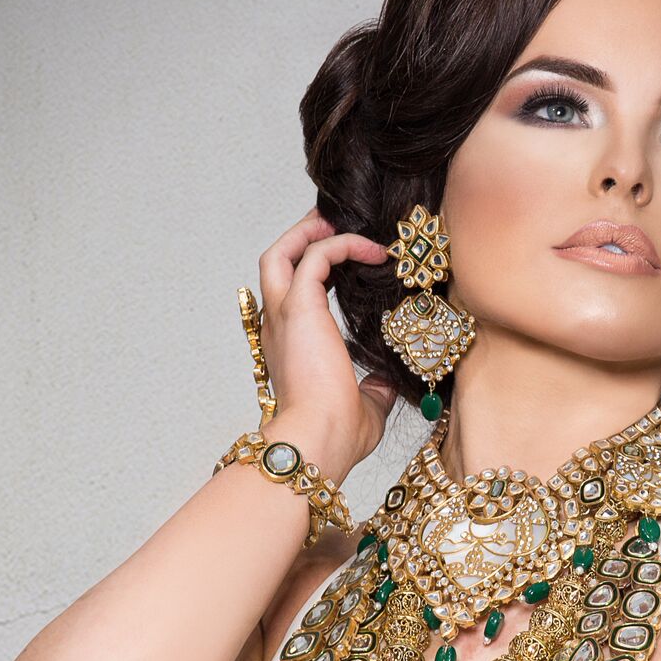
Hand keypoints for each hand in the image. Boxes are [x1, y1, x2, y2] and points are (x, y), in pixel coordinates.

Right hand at [255, 207, 399, 479]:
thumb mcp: (365, 409)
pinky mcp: (299, 307)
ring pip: (280, 252)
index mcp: (289, 348)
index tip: (345, 263)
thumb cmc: (335, 435)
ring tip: (339, 221)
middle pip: (275, 264)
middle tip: (331, 223)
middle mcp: (279, 327)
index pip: (291, 296)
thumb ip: (373, 390)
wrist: (318, 440)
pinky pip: (316, 256)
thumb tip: (386, 383)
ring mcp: (284, 316)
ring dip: (309, 232)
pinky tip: (372, 250)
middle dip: (301, 238)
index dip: (311, 272)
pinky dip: (341, 244)